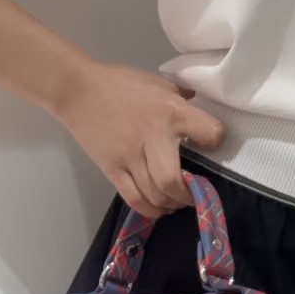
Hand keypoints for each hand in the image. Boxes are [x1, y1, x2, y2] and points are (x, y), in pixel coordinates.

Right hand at [55, 60, 225, 220]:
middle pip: (172, 180)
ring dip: (170, 204)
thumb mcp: (159, 84)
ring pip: (154, 195)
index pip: (208, 133)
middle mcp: (153, 138)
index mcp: (171, 112)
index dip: (215, 141)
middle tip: (193, 193)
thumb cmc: (122, 84)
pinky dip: (149, 209)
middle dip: (187, 194)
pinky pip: (133, 198)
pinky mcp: (112, 169)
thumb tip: (198, 109)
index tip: (211, 145)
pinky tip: (158, 208)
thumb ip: (180, 100)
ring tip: (176, 201)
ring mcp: (130, 157)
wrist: (79, 90)